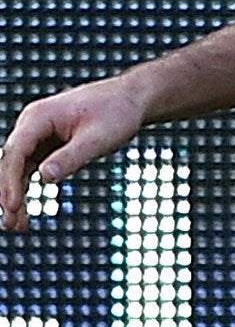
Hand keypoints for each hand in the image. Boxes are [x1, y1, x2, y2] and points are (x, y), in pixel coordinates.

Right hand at [0, 77, 146, 230]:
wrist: (131, 100)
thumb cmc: (117, 113)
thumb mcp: (98, 138)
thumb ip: (71, 157)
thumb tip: (44, 177)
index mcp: (38, 117)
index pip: (15, 153)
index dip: (11, 182)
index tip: (13, 207)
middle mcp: (31, 124)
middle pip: (11, 163)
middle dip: (9, 194)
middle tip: (11, 225)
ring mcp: (37, 134)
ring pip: (18, 168)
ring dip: (15, 196)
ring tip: (17, 226)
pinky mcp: (46, 144)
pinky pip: (30, 168)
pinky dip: (27, 188)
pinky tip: (25, 211)